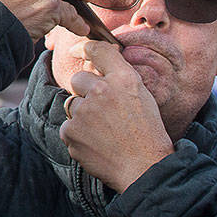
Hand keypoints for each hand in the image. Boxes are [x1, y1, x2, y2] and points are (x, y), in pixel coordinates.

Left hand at [59, 39, 173, 191]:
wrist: (145, 168)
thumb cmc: (148, 134)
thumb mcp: (142, 97)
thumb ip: (119, 79)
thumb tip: (98, 67)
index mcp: (123, 79)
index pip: (98, 51)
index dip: (84, 48)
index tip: (76, 50)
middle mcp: (101, 90)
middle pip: (77, 79)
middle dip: (85, 92)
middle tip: (101, 112)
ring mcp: (83, 111)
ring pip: (72, 105)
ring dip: (82, 116)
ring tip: (104, 132)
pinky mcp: (71, 131)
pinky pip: (68, 127)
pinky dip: (78, 136)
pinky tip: (97, 145)